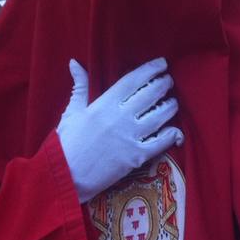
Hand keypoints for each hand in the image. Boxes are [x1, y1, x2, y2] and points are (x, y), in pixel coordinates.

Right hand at [56, 58, 182, 202]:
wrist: (65, 177)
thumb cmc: (66, 144)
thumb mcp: (71, 112)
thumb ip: (80, 86)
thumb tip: (75, 62)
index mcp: (104, 104)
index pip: (133, 80)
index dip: (151, 69)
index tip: (162, 63)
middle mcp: (120, 118)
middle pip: (151, 94)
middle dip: (164, 84)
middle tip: (168, 81)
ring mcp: (130, 137)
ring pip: (161, 115)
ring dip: (171, 106)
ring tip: (172, 102)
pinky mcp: (136, 157)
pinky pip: (162, 141)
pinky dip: (172, 134)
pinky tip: (174, 130)